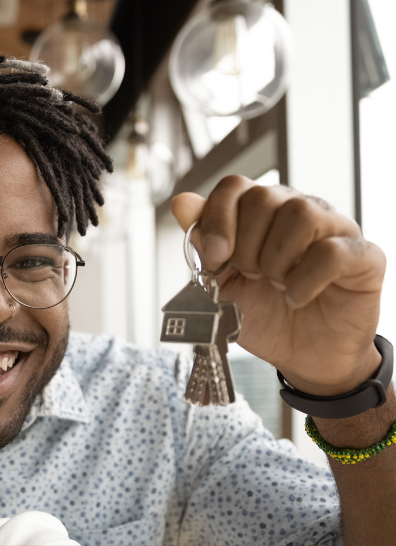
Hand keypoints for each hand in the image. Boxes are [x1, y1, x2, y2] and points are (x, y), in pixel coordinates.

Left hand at [172, 177, 385, 395]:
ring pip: (300, 215)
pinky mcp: (364, 257)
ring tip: (277, 286)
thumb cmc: (265, 317)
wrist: (302, 357)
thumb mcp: (221, 285)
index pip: (235, 187)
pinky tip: (297, 298)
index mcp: (262, 215)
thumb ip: (202, 245)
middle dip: (245, 246)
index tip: (215, 259)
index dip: (217, 220)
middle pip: (264, 196)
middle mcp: (300, 212)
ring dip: (276, 261)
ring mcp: (335, 230)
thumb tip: (182, 203)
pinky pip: (331, 251)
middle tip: (251, 276)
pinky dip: (304, 281)